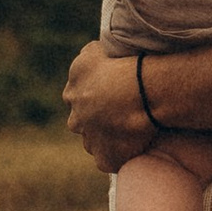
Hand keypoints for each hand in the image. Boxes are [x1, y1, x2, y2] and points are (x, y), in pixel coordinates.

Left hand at [63, 39, 156, 172]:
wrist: (139, 91)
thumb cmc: (122, 65)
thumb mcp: (94, 50)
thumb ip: (85, 58)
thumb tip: (87, 60)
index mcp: (72, 93)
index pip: (78, 98)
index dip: (96, 97)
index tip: (112, 95)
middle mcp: (75, 120)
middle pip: (84, 124)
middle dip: (97, 121)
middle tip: (121, 115)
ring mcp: (90, 142)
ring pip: (97, 144)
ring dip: (109, 139)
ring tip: (133, 131)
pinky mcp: (106, 160)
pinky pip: (112, 160)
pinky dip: (122, 155)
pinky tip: (137, 146)